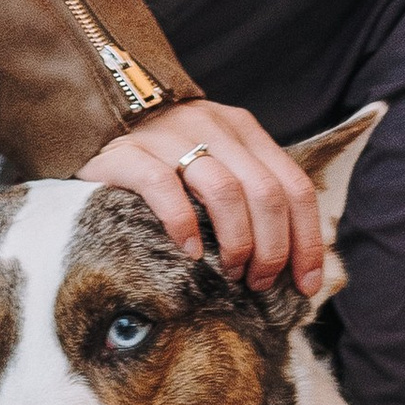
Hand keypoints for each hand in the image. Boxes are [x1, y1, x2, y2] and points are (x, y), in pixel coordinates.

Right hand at [80, 99, 324, 294]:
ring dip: (237, 241)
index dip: (306, 238)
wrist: (97, 121)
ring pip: (224, 190)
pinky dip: (183, 223)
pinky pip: (163, 187)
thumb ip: (249, 195)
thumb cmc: (166, 162)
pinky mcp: (130, 153)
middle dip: (272, 248)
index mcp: (244, 131)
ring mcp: (171, 136)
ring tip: (230, 273)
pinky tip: (190, 252)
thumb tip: (291, 260)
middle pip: (265, 192)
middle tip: (258, 282)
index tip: (306, 283)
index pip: (293, 185)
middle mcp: (214, 127)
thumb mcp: (218, 164)